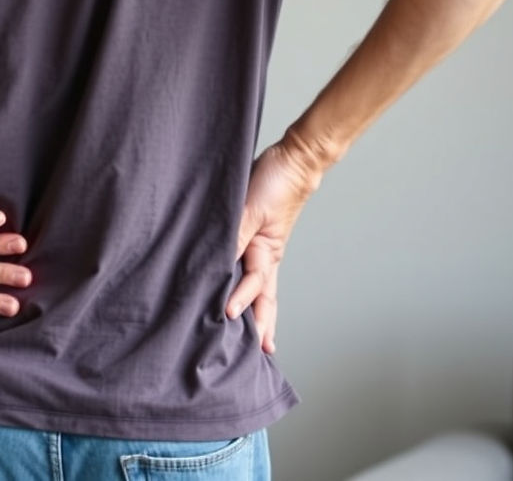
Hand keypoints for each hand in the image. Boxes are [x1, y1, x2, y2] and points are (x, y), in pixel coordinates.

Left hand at [226, 130, 325, 352]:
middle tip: (260, 354)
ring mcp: (262, 246)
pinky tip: (233, 286)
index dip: (238, 300)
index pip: (251, 284)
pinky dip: (244, 281)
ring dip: (255, 309)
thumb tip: (219, 262)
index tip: (225, 316)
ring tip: (253, 335)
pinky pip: (247, 264)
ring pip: (257, 285)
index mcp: (267, 251)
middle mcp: (266, 254)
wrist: (293, 159)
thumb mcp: (250, 209)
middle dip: (261, 324)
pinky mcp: (254, 233)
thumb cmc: (276, 181)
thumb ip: (236, 235)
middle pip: (263, 297)